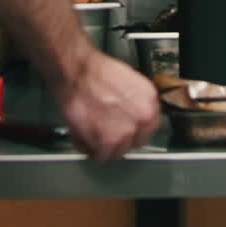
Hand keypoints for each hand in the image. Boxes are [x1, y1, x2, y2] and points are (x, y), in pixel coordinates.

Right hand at [56, 48, 160, 162]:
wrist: (75, 70)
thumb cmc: (94, 71)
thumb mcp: (127, 81)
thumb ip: (135, 103)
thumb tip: (132, 117)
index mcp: (150, 100)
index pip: (149, 128)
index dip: (133, 129)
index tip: (123, 129)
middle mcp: (143, 117)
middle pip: (132, 142)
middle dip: (117, 139)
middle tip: (103, 128)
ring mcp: (126, 131)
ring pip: (116, 152)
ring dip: (101, 145)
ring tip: (90, 128)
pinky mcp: (107, 142)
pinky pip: (99, 156)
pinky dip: (88, 148)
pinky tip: (82, 132)